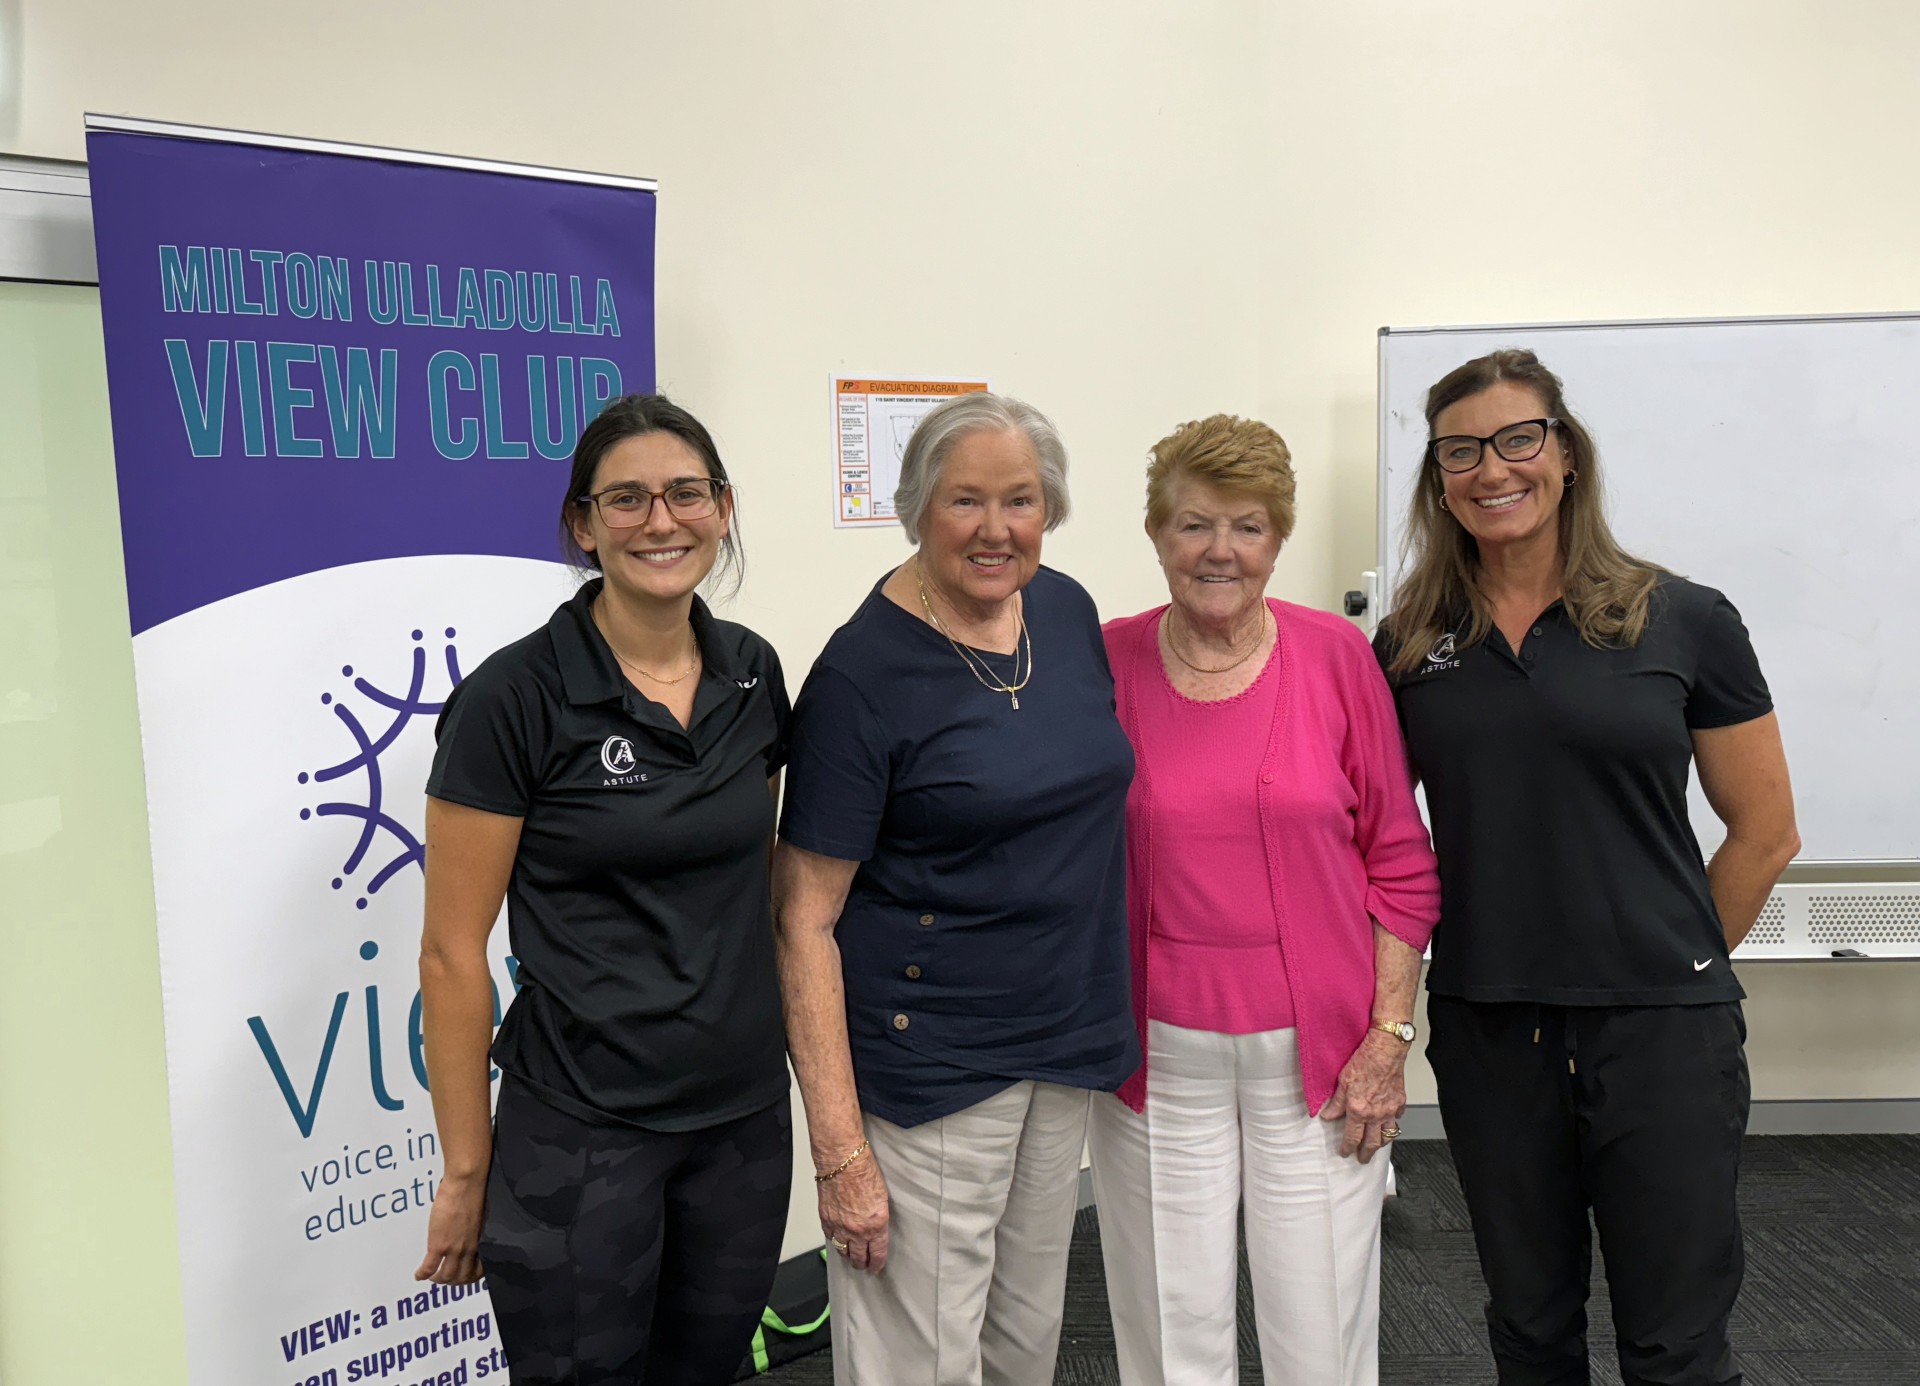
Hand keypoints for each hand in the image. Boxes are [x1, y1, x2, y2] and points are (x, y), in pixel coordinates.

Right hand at [414, 1170, 486, 1283]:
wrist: (466, 1184)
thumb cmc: (474, 1193)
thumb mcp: (479, 1217)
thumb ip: (474, 1229)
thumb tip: (470, 1233)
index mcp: (480, 1242)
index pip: (479, 1270)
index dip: (470, 1278)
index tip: (464, 1278)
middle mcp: (468, 1249)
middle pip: (462, 1277)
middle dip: (453, 1282)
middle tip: (445, 1279)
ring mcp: (453, 1248)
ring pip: (446, 1276)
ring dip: (438, 1280)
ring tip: (432, 1277)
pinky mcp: (438, 1244)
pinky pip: (429, 1267)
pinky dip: (423, 1274)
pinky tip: (419, 1275)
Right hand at [818, 1146, 889, 1272]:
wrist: (843, 1159)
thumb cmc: (864, 1170)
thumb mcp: (882, 1197)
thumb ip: (879, 1218)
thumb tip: (876, 1229)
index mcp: (876, 1224)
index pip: (878, 1253)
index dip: (877, 1264)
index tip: (876, 1268)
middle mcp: (857, 1230)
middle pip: (859, 1257)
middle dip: (862, 1264)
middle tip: (864, 1266)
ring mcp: (839, 1226)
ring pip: (843, 1251)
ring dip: (848, 1255)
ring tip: (851, 1257)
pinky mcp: (826, 1219)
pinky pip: (830, 1238)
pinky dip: (834, 1240)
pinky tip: (837, 1240)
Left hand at [1320, 1030, 1407, 1162]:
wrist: (1385, 1050)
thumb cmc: (1364, 1061)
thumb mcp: (1342, 1081)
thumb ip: (1336, 1102)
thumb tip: (1327, 1115)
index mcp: (1358, 1110)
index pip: (1352, 1137)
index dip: (1347, 1147)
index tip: (1345, 1152)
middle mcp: (1376, 1114)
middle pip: (1372, 1142)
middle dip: (1366, 1154)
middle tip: (1362, 1159)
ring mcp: (1390, 1110)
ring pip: (1387, 1135)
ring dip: (1380, 1143)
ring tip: (1376, 1147)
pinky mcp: (1400, 1102)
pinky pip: (1397, 1119)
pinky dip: (1393, 1124)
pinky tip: (1389, 1122)